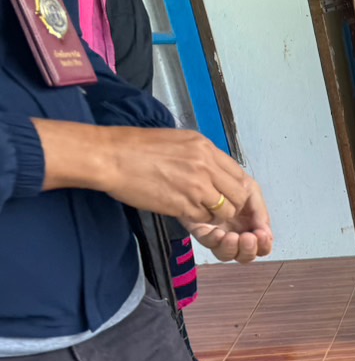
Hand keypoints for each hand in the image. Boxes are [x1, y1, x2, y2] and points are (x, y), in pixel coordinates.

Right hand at [35, 121, 253, 224]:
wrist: (109, 157)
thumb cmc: (135, 147)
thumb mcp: (176, 141)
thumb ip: (200, 156)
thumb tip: (215, 170)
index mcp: (204, 147)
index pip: (238, 174)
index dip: (235, 189)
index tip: (226, 195)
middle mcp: (205, 165)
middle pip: (238, 195)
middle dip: (231, 205)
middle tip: (214, 206)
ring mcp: (196, 186)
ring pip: (225, 210)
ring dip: (214, 214)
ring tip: (196, 208)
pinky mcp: (183, 204)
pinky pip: (204, 219)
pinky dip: (198, 219)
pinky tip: (183, 210)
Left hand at [184, 178, 273, 263]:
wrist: (208, 170)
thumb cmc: (231, 181)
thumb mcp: (252, 191)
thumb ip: (260, 212)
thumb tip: (266, 234)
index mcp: (251, 227)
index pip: (261, 247)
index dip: (263, 245)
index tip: (262, 235)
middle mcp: (236, 234)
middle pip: (245, 256)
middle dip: (248, 250)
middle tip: (248, 238)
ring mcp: (218, 235)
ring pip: (226, 255)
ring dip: (232, 249)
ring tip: (232, 237)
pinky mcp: (201, 231)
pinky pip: (208, 243)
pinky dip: (215, 241)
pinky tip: (218, 232)